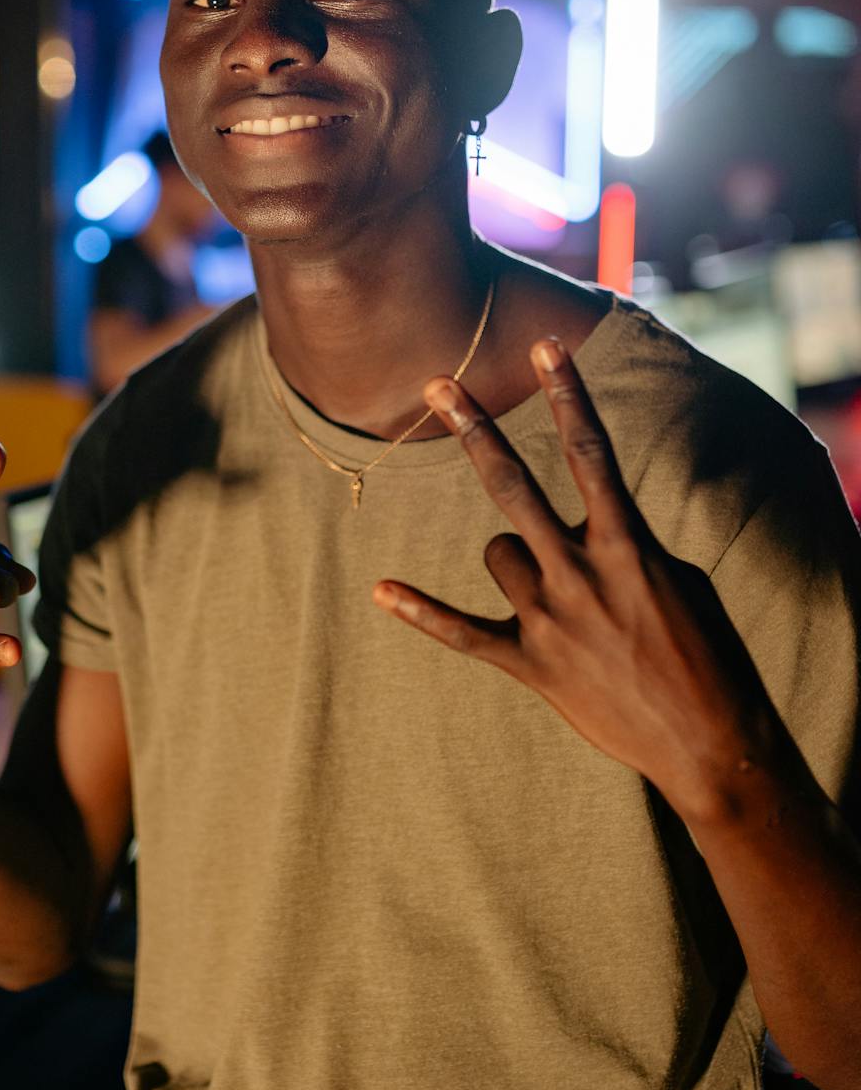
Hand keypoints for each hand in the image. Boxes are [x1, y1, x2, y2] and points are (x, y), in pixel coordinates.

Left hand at [373, 338, 773, 822]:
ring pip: (498, 555)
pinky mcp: (532, 665)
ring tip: (555, 593)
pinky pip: (463, 633)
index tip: (546, 347)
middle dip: (474, 429)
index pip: (592, 453)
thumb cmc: (705, 654)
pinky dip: (421, 613)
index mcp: (628, 546)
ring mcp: (552, 619)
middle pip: (513, 486)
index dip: (567, 395)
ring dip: (514, 560)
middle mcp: (582, 573)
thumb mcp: (677, 579)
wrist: (708, 742)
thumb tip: (588, 523)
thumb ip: (625, 542)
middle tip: (438, 384)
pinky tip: (380, 591)